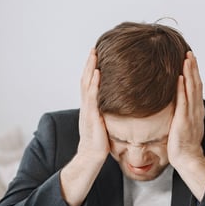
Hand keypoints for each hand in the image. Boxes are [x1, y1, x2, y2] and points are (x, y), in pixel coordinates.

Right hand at [77, 49, 109, 164]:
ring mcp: (87, 110)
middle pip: (85, 80)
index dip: (91, 70)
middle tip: (94, 49)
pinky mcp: (91, 116)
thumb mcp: (103, 124)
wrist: (91, 156)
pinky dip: (94, 83)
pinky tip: (98, 73)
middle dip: (89, 64)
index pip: (88, 84)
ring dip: (90, 68)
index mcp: (89, 107)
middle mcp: (86, 106)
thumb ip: (107, 113)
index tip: (96, 57)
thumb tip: (119, 106)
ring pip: (86, 84)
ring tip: (94, 55)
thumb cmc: (99, 143)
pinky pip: (92, 96)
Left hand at [167, 51, 204, 170]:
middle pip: (196, 84)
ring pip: (192, 89)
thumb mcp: (185, 124)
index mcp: (196, 110)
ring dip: (189, 73)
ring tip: (186, 59)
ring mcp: (191, 114)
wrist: (188, 158)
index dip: (194, 73)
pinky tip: (179, 77)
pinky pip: (183, 101)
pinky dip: (182, 88)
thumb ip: (182, 113)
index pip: (196, 88)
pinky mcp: (183, 120)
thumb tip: (175, 104)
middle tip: (189, 53)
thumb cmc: (184, 144)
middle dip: (193, 68)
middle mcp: (196, 110)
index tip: (191, 60)